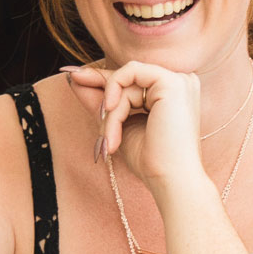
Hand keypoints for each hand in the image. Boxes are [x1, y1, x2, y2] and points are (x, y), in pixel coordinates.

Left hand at [62, 60, 207, 193]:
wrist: (169, 179)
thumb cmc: (150, 160)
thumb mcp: (118, 125)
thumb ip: (100, 100)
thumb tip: (72, 75)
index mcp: (172, 94)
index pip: (132, 80)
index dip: (103, 82)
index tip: (73, 79)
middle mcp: (180, 82)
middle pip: (126, 79)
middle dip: (104, 102)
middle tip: (100, 135)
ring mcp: (179, 80)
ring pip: (125, 80)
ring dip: (110, 111)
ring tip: (110, 140)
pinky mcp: (171, 81)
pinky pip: (128, 74)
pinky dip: (113, 94)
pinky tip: (111, 114)